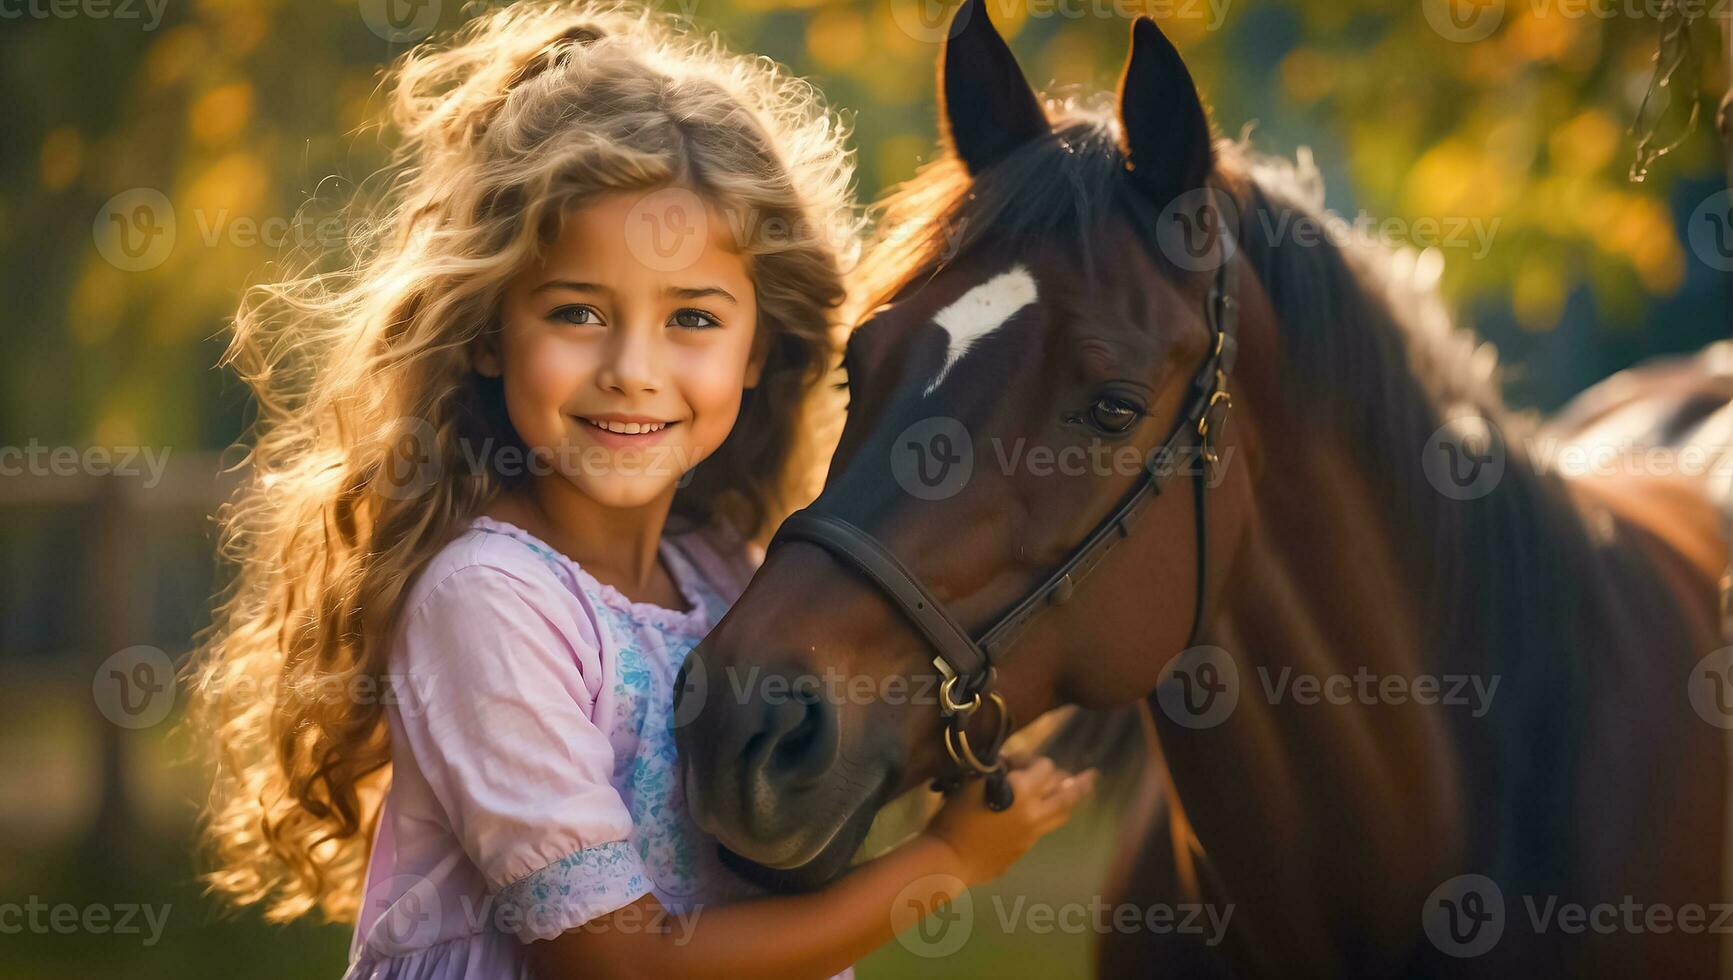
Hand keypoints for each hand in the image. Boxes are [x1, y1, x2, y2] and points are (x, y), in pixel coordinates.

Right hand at [921, 756, 1097, 886]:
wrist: (949, 858)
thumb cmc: (953, 816)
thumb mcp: (972, 782)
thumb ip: (997, 770)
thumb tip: (1008, 767)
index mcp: (1022, 790)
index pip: (1044, 765)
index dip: (1030, 759)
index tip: (1012, 761)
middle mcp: (1035, 811)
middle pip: (1067, 790)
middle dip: (1070, 777)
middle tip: (1081, 773)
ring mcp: (1033, 832)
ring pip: (1064, 811)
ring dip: (1072, 796)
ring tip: (1086, 785)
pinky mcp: (1025, 847)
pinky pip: (1047, 826)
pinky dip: (1052, 813)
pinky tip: (1051, 809)